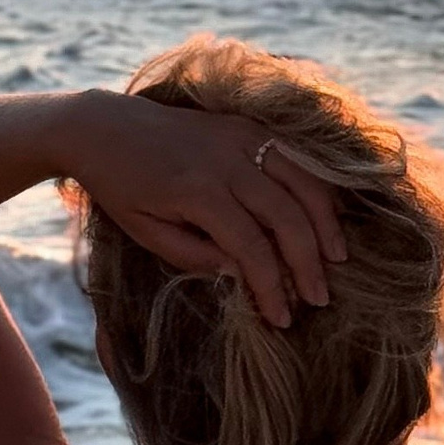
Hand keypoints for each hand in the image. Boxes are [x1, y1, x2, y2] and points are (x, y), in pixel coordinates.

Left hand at [64, 94, 346, 329]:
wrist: (106, 127)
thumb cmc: (122, 187)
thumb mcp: (146, 232)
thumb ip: (195, 256)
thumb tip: (244, 276)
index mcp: (197, 192)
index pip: (252, 246)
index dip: (272, 285)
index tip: (282, 318)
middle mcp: (227, 161)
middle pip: (287, 216)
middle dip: (308, 262)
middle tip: (320, 298)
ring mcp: (242, 138)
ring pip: (303, 182)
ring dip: (326, 223)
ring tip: (337, 258)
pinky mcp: (248, 126)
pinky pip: (296, 158)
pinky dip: (318, 188)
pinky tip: (326, 217)